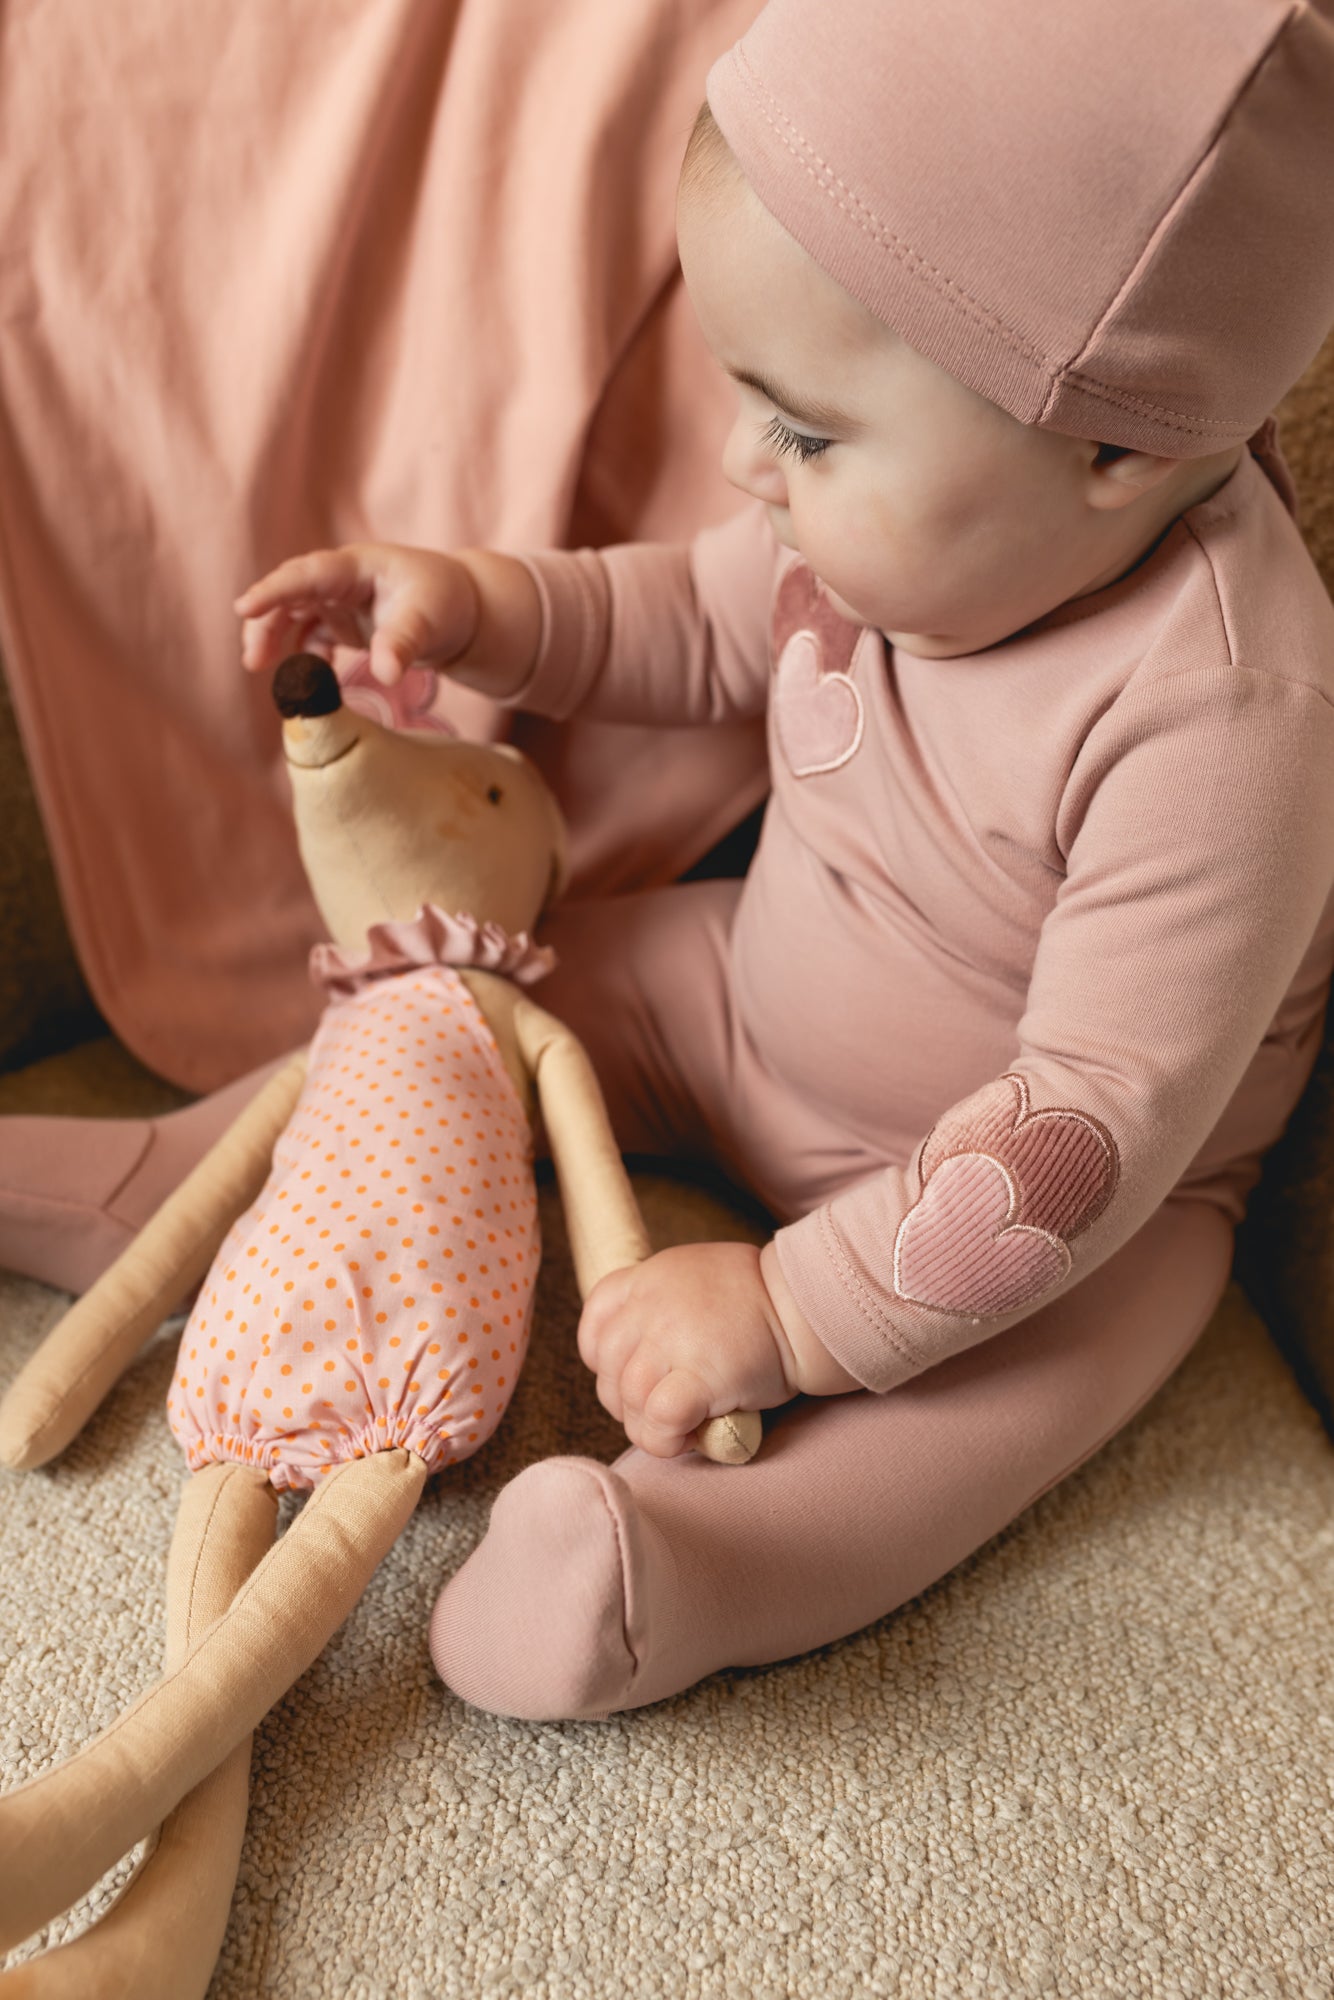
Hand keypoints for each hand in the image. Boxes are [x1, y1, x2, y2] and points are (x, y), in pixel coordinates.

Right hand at [235, 542, 540, 691]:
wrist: (461, 611)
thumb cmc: (444, 603)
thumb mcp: (429, 620)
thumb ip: (403, 643)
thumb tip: (386, 675)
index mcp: (357, 566)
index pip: (308, 574)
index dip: (275, 589)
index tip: (245, 606)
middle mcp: (340, 579)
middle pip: (290, 594)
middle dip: (265, 621)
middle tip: (253, 660)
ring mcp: (337, 600)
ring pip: (292, 614)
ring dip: (274, 639)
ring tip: (261, 667)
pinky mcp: (341, 622)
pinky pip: (309, 637)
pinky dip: (303, 657)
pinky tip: (310, 681)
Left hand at [577, 1240, 860, 1458]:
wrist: (807, 1307)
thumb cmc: (762, 1301)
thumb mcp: (698, 1278)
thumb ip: (663, 1305)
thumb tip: (645, 1357)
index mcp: (648, 1277)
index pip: (595, 1322)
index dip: (605, 1360)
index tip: (635, 1374)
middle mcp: (650, 1304)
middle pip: (608, 1369)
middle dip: (628, 1402)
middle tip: (663, 1412)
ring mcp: (671, 1339)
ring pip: (628, 1400)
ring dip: (648, 1427)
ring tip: (680, 1429)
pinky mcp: (699, 1376)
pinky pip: (659, 1420)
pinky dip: (665, 1440)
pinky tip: (687, 1439)